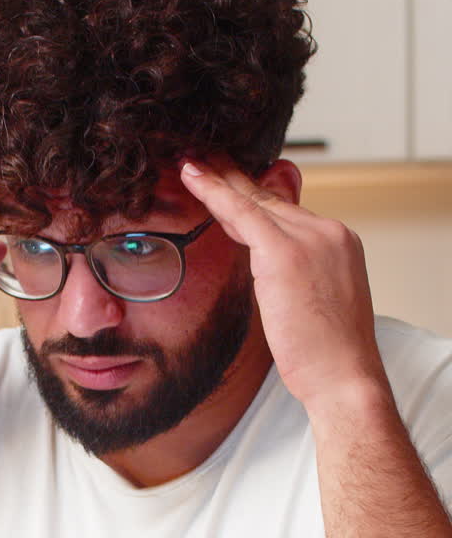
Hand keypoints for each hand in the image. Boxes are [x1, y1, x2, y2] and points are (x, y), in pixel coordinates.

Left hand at [180, 158, 388, 415]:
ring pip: (254, 201)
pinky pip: (241, 212)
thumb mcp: (316, 306)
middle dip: (235, 180)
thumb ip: (292, 279)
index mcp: (338, 243)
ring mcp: (309, 238)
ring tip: (192, 164)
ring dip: (219, 180)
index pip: (288, 213)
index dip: (255, 198)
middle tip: (206, 159)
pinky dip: (215, 193)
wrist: (345, 378)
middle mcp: (328, 232)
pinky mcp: (284, 252)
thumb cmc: (329, 358)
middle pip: (271, 200)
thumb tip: (266, 274)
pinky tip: (193, 177)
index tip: (232, 184)